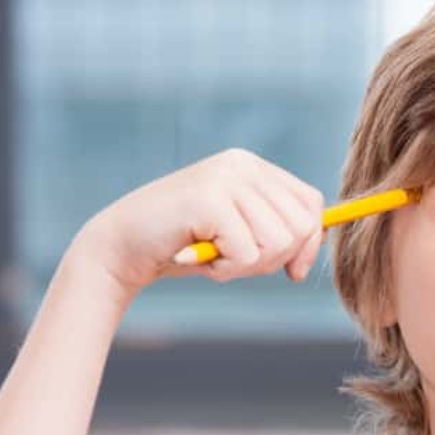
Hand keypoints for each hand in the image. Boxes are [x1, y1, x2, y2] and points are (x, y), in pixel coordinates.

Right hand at [72, 147, 325, 299]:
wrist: (121, 247)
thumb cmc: (184, 246)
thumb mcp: (240, 234)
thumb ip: (277, 232)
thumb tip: (314, 249)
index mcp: (253, 167)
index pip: (310, 203)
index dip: (308, 243)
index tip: (290, 270)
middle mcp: (242, 165)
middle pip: (301, 226)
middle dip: (273, 259)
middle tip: (235, 261)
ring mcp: (225, 179)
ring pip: (278, 242)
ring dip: (247, 265)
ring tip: (214, 255)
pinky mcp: (208, 200)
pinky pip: (248, 254)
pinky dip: (227, 269)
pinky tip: (198, 257)